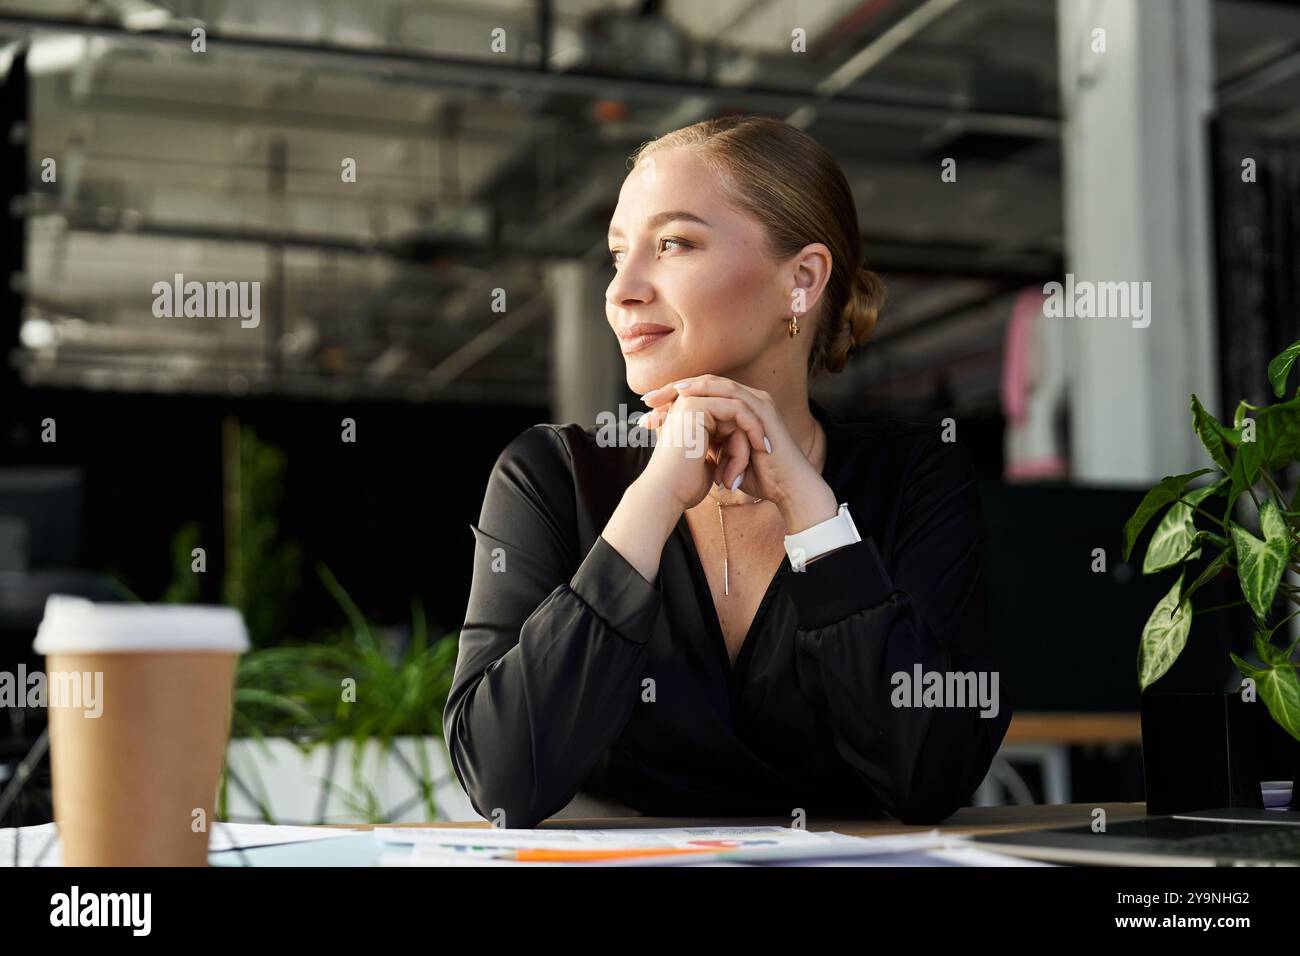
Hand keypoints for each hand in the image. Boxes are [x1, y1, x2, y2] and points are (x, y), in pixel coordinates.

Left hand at [639, 375, 836, 529]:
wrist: (787, 489)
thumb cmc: (759, 478)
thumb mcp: (724, 460)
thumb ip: (709, 449)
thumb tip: (682, 449)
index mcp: (739, 411)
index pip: (703, 397)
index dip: (674, 400)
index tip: (647, 410)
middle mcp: (748, 401)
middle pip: (705, 385)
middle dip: (674, 389)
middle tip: (647, 399)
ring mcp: (757, 403)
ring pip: (717, 384)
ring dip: (687, 388)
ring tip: (662, 395)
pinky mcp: (762, 411)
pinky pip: (731, 395)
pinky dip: (708, 394)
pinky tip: (687, 397)